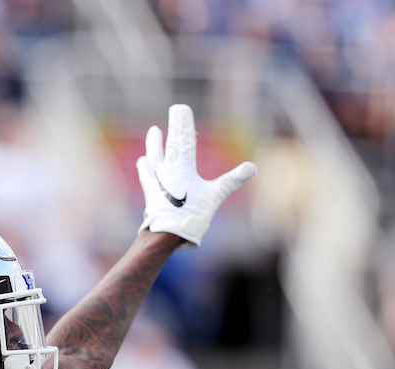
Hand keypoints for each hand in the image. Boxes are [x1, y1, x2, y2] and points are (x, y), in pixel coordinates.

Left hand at [136, 104, 255, 246]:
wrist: (165, 235)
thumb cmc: (190, 216)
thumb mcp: (215, 197)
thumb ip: (232, 180)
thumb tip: (252, 167)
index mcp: (184, 169)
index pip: (185, 141)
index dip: (184, 124)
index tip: (181, 108)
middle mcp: (167, 171)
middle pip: (172, 144)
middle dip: (175, 127)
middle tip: (174, 110)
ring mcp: (157, 182)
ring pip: (155, 157)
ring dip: (155, 144)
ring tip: (153, 131)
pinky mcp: (151, 195)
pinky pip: (147, 176)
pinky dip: (145, 168)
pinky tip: (142, 161)